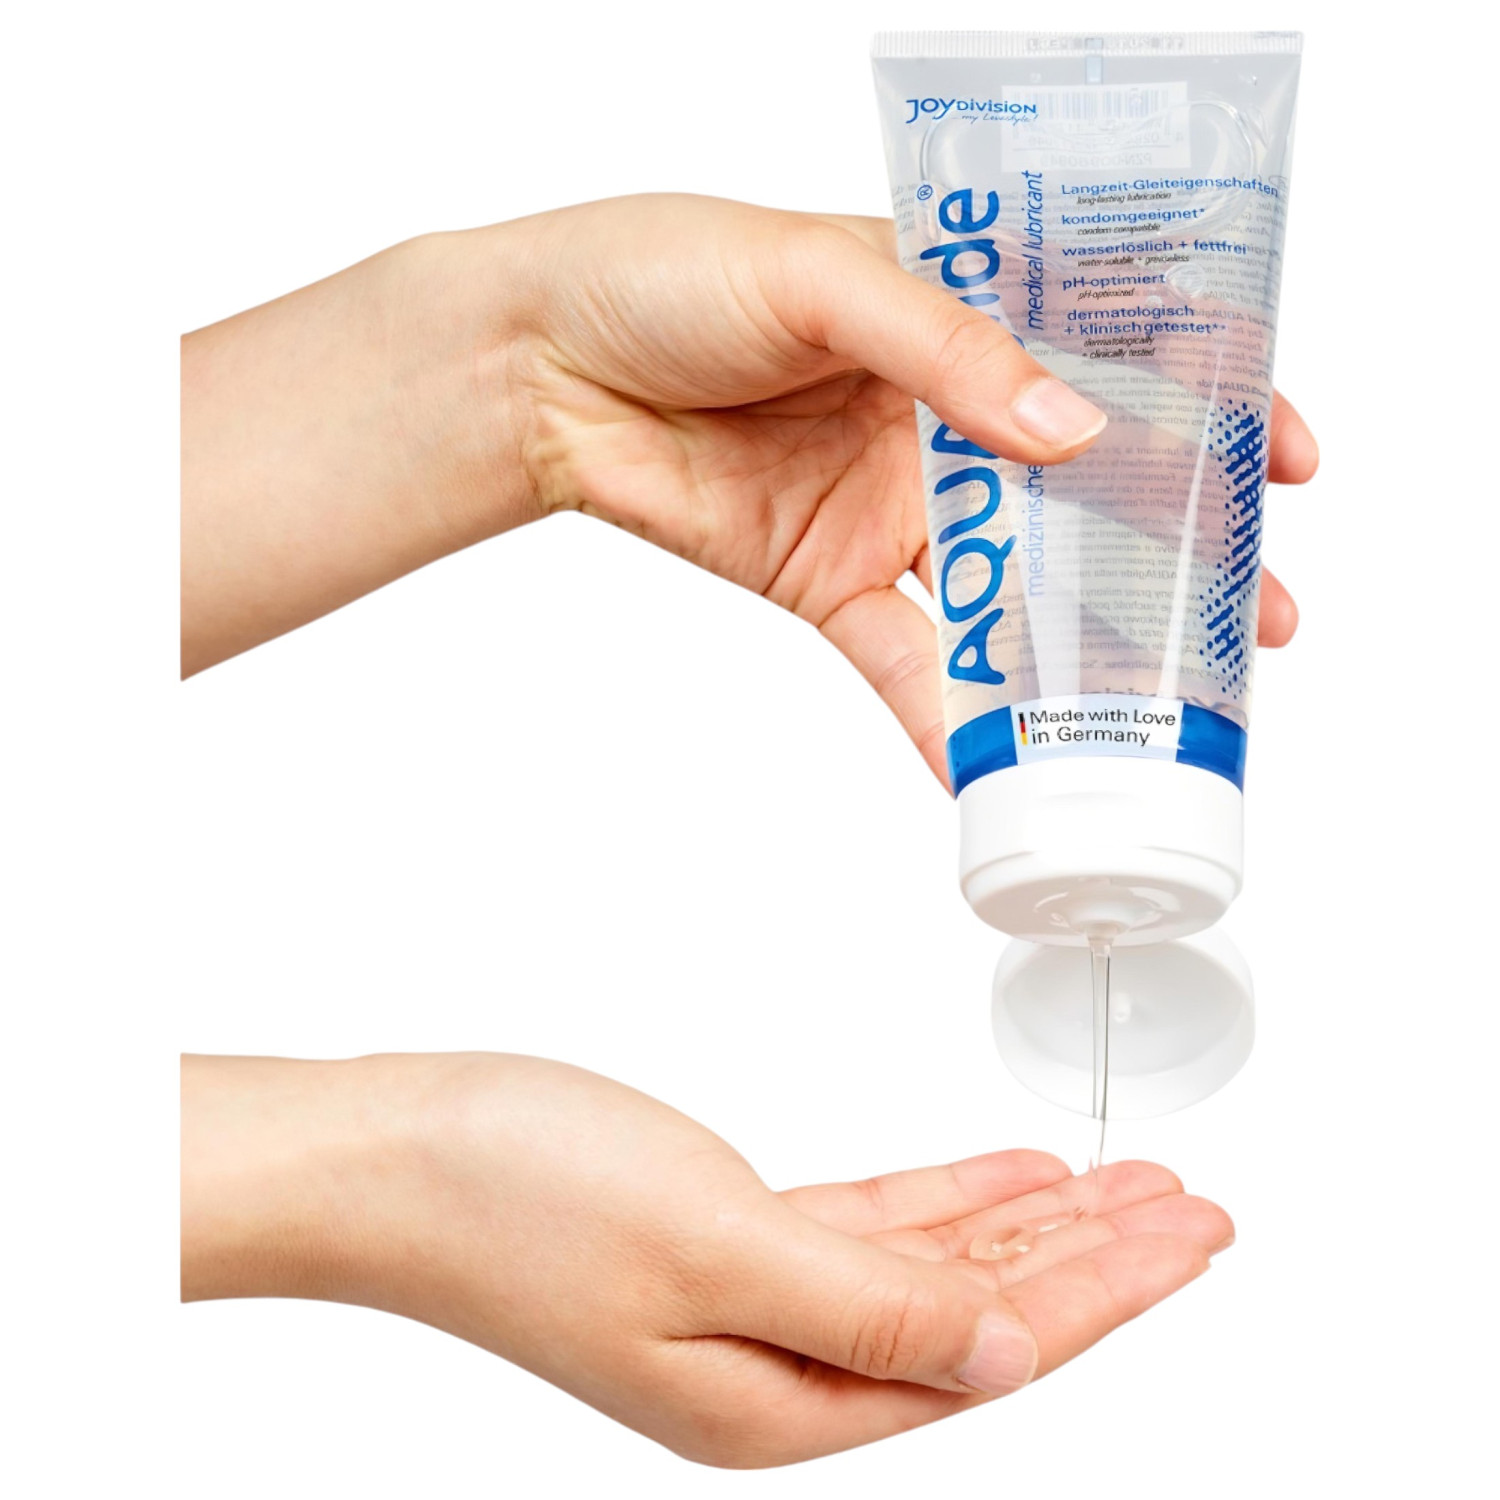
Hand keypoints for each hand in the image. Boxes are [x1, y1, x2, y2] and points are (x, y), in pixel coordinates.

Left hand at [182, 196, 1317, 781]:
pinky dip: (954, 714)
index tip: (1277, 457)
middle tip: (1254, 609)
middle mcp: (938, 419)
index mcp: (956, 321)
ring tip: (1170, 699)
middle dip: (1173, 550)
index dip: (1203, 403)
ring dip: (1089, 644)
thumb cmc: (667, 275)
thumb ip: (948, 350)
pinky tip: (1007, 764)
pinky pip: (910, 657)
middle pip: (1084, 493)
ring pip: (1015, 587)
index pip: (1110, 356)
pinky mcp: (832, 580)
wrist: (544, 364)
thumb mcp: (824, 276)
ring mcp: (891, 507)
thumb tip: (1071, 425)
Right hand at [182, 1052, 1232, 1467]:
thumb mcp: (716, 1250)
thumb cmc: (516, 1199)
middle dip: (1099, 1260)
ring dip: (1034, 1223)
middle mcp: (782, 1368)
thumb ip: (870, 1312)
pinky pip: (874, 1227)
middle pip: (984, 1313)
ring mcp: (755, 1303)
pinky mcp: (728, 1239)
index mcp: (785, 1402)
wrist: (395, 1154)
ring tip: (1128, 1190)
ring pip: (938, 1266)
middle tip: (1194, 1209)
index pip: (994, 1349)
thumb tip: (1004, 1354)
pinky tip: (1006, 1180)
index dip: (1110, 1292)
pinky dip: (949, 1199)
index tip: (1195, 1236)